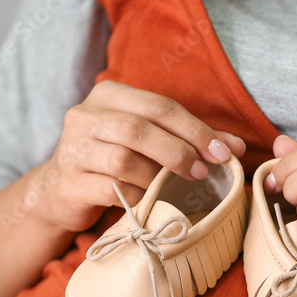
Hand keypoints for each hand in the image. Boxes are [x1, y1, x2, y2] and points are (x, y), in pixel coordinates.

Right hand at [38, 80, 245, 232]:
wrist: (61, 190)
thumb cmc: (114, 160)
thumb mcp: (148, 141)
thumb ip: (188, 138)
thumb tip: (235, 148)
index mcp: (109, 95)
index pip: (159, 105)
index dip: (195, 129)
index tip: (224, 153)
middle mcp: (86, 115)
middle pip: (140, 129)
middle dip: (179, 151)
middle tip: (203, 172)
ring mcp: (73, 149)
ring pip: (124, 160)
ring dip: (158, 176)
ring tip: (176, 187)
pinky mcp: (70, 182)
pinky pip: (111, 189)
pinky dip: (137, 196)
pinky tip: (149, 200)